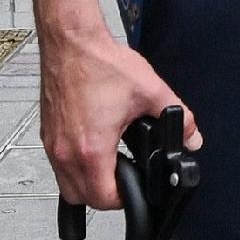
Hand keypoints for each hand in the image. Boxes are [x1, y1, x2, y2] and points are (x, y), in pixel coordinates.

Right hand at [29, 0, 197, 210]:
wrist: (71, 41)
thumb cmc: (102, 63)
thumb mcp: (151, 91)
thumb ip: (179, 119)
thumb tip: (193, 139)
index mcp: (91, 147)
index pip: (103, 198)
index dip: (124, 198)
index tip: (136, 187)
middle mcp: (65, 151)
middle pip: (80, 197)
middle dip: (105, 196)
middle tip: (125, 179)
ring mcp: (52, 143)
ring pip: (66, 184)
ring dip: (87, 183)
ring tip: (110, 167)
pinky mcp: (46, 133)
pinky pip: (58, 164)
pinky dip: (75, 166)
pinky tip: (94, 150)